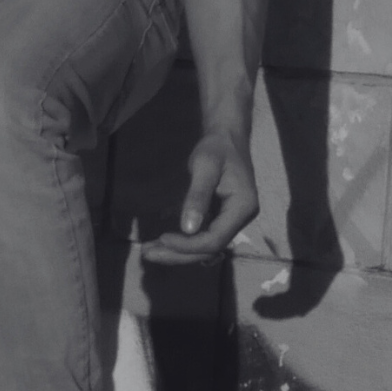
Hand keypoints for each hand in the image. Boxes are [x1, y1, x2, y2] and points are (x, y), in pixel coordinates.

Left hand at [142, 127, 258, 265]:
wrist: (227, 136)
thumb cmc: (216, 147)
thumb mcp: (205, 166)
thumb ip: (197, 196)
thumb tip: (188, 229)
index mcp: (242, 207)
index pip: (215, 239)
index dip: (188, 245)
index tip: (162, 239)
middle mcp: (242, 219)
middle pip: (210, 248)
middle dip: (179, 253)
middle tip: (148, 254)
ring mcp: (234, 220)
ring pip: (206, 246)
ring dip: (179, 251)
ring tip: (151, 251)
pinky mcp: (224, 218)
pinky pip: (204, 236)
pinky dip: (185, 242)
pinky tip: (164, 242)